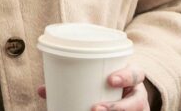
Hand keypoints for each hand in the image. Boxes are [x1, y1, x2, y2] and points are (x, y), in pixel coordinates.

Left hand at [36, 64, 160, 110]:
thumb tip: (42, 90)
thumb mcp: (97, 74)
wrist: (126, 88)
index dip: (125, 76)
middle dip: (118, 107)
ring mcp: (138, 107)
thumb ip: (73, 78)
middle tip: (96, 108)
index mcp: (132, 76)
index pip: (136, 73)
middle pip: (136, 102)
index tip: (110, 80)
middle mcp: (138, 93)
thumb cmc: (107, 78)